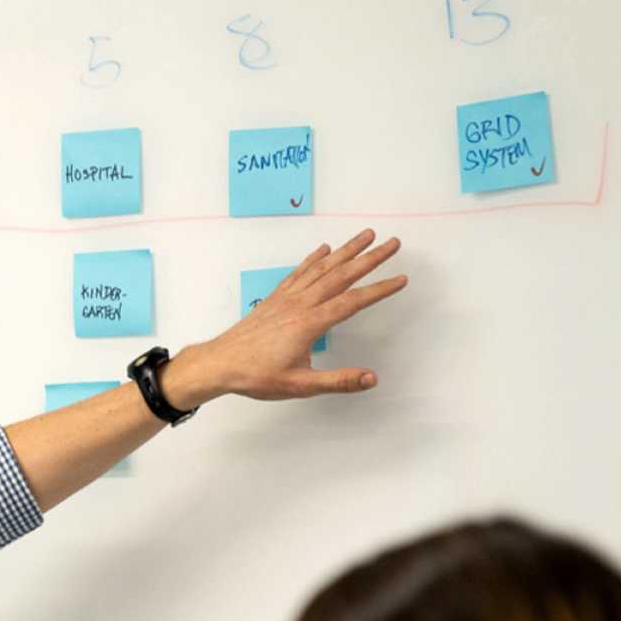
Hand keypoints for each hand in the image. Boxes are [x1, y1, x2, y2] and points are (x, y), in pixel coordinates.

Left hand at [162, 229, 407, 405]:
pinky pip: (299, 272)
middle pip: (341, 275)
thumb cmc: (256, 375)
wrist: (219, 363)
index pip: (352, 302)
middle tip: (393, 243)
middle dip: (370, 258)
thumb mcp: (300, 385)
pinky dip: (314, 258)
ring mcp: (286, 298)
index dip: (379, 289)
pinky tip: (324, 249)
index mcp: (309, 324)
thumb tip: (372, 378)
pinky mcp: (275, 298)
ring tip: (366, 235)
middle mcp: (300, 304)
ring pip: (321, 268)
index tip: (401, 278)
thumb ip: (338, 381)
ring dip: (346, 250)